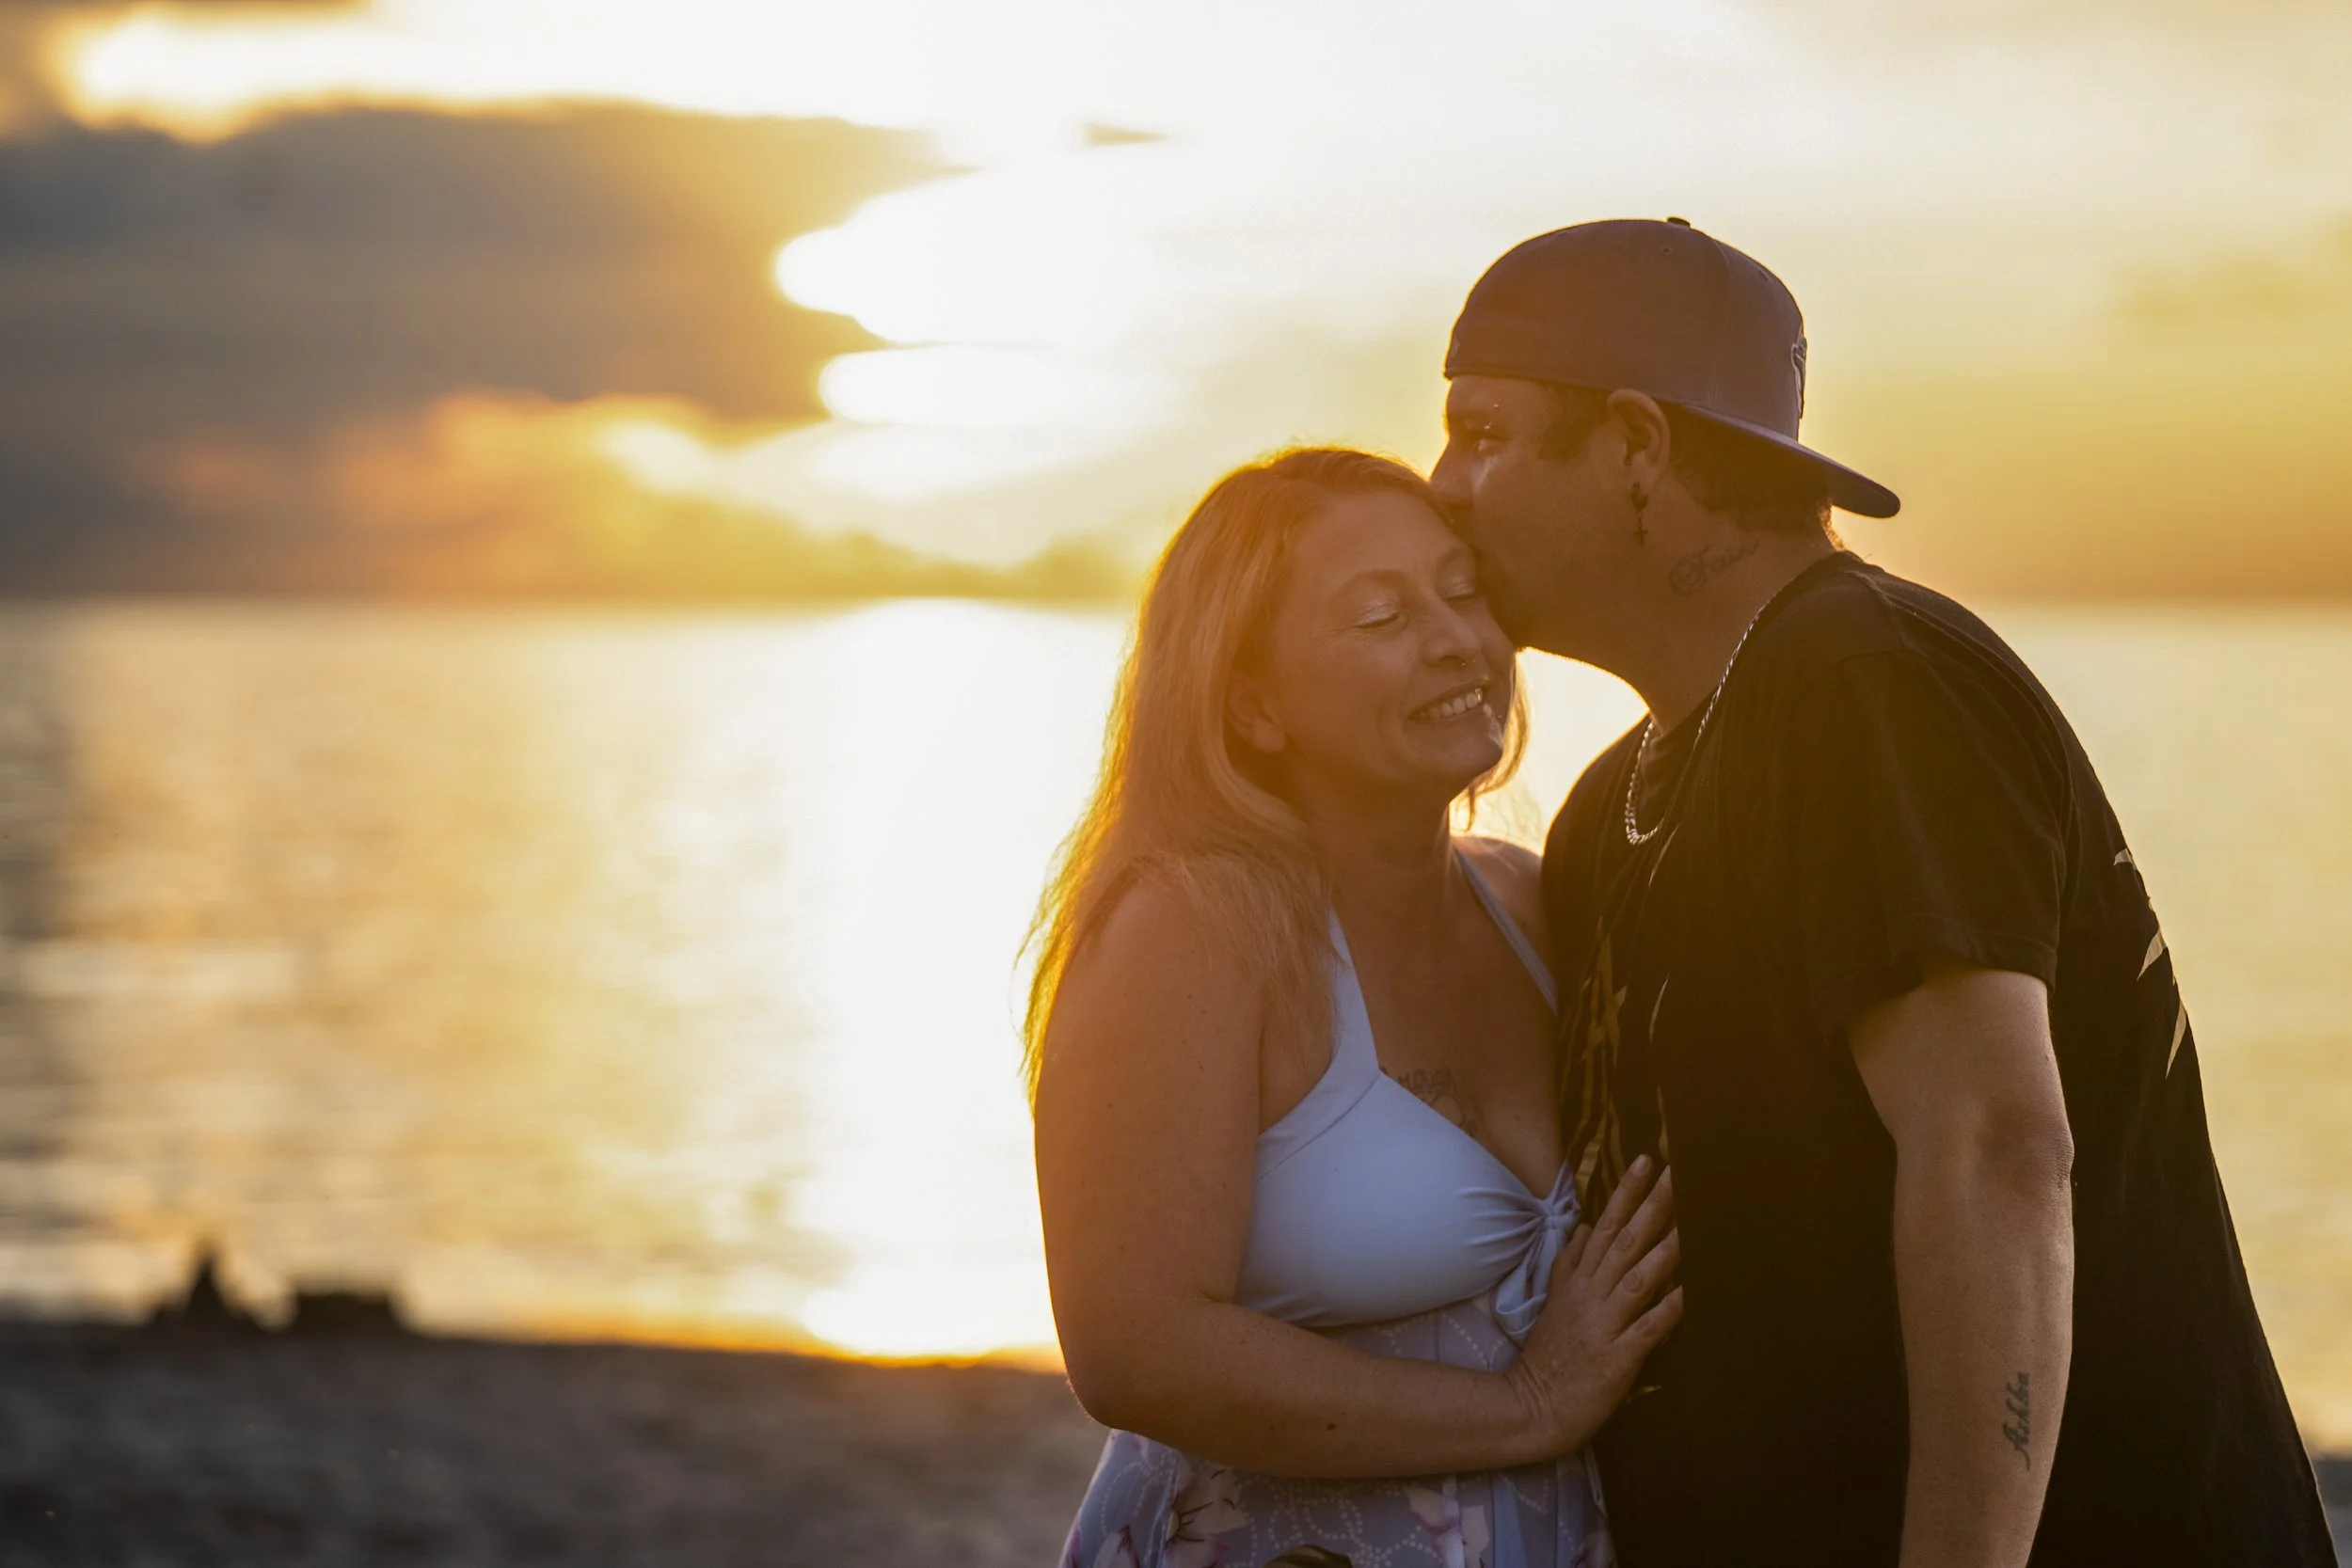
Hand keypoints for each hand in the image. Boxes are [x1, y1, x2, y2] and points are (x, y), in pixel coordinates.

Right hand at [1504, 1155, 1682, 1455]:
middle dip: (1651, 1206)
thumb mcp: (1555, 1301)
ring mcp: (1603, 1325)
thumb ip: (1570, 1262)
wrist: (1531, 1406)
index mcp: (1578, 1282)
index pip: (1605, 1226)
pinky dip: (1668, 1310)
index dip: (1627, 1193)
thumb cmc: (1549, 1356)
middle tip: (1676, 1173)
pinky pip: (1646, 1329)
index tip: (1647, 1160)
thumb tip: (1584, 1226)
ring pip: (1636, 1279)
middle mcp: (1591, 1296)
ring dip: (1663, 1250)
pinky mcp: (1615, 1358)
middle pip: (1624, 1242)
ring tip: (1689, 1222)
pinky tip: (1689, 1293)